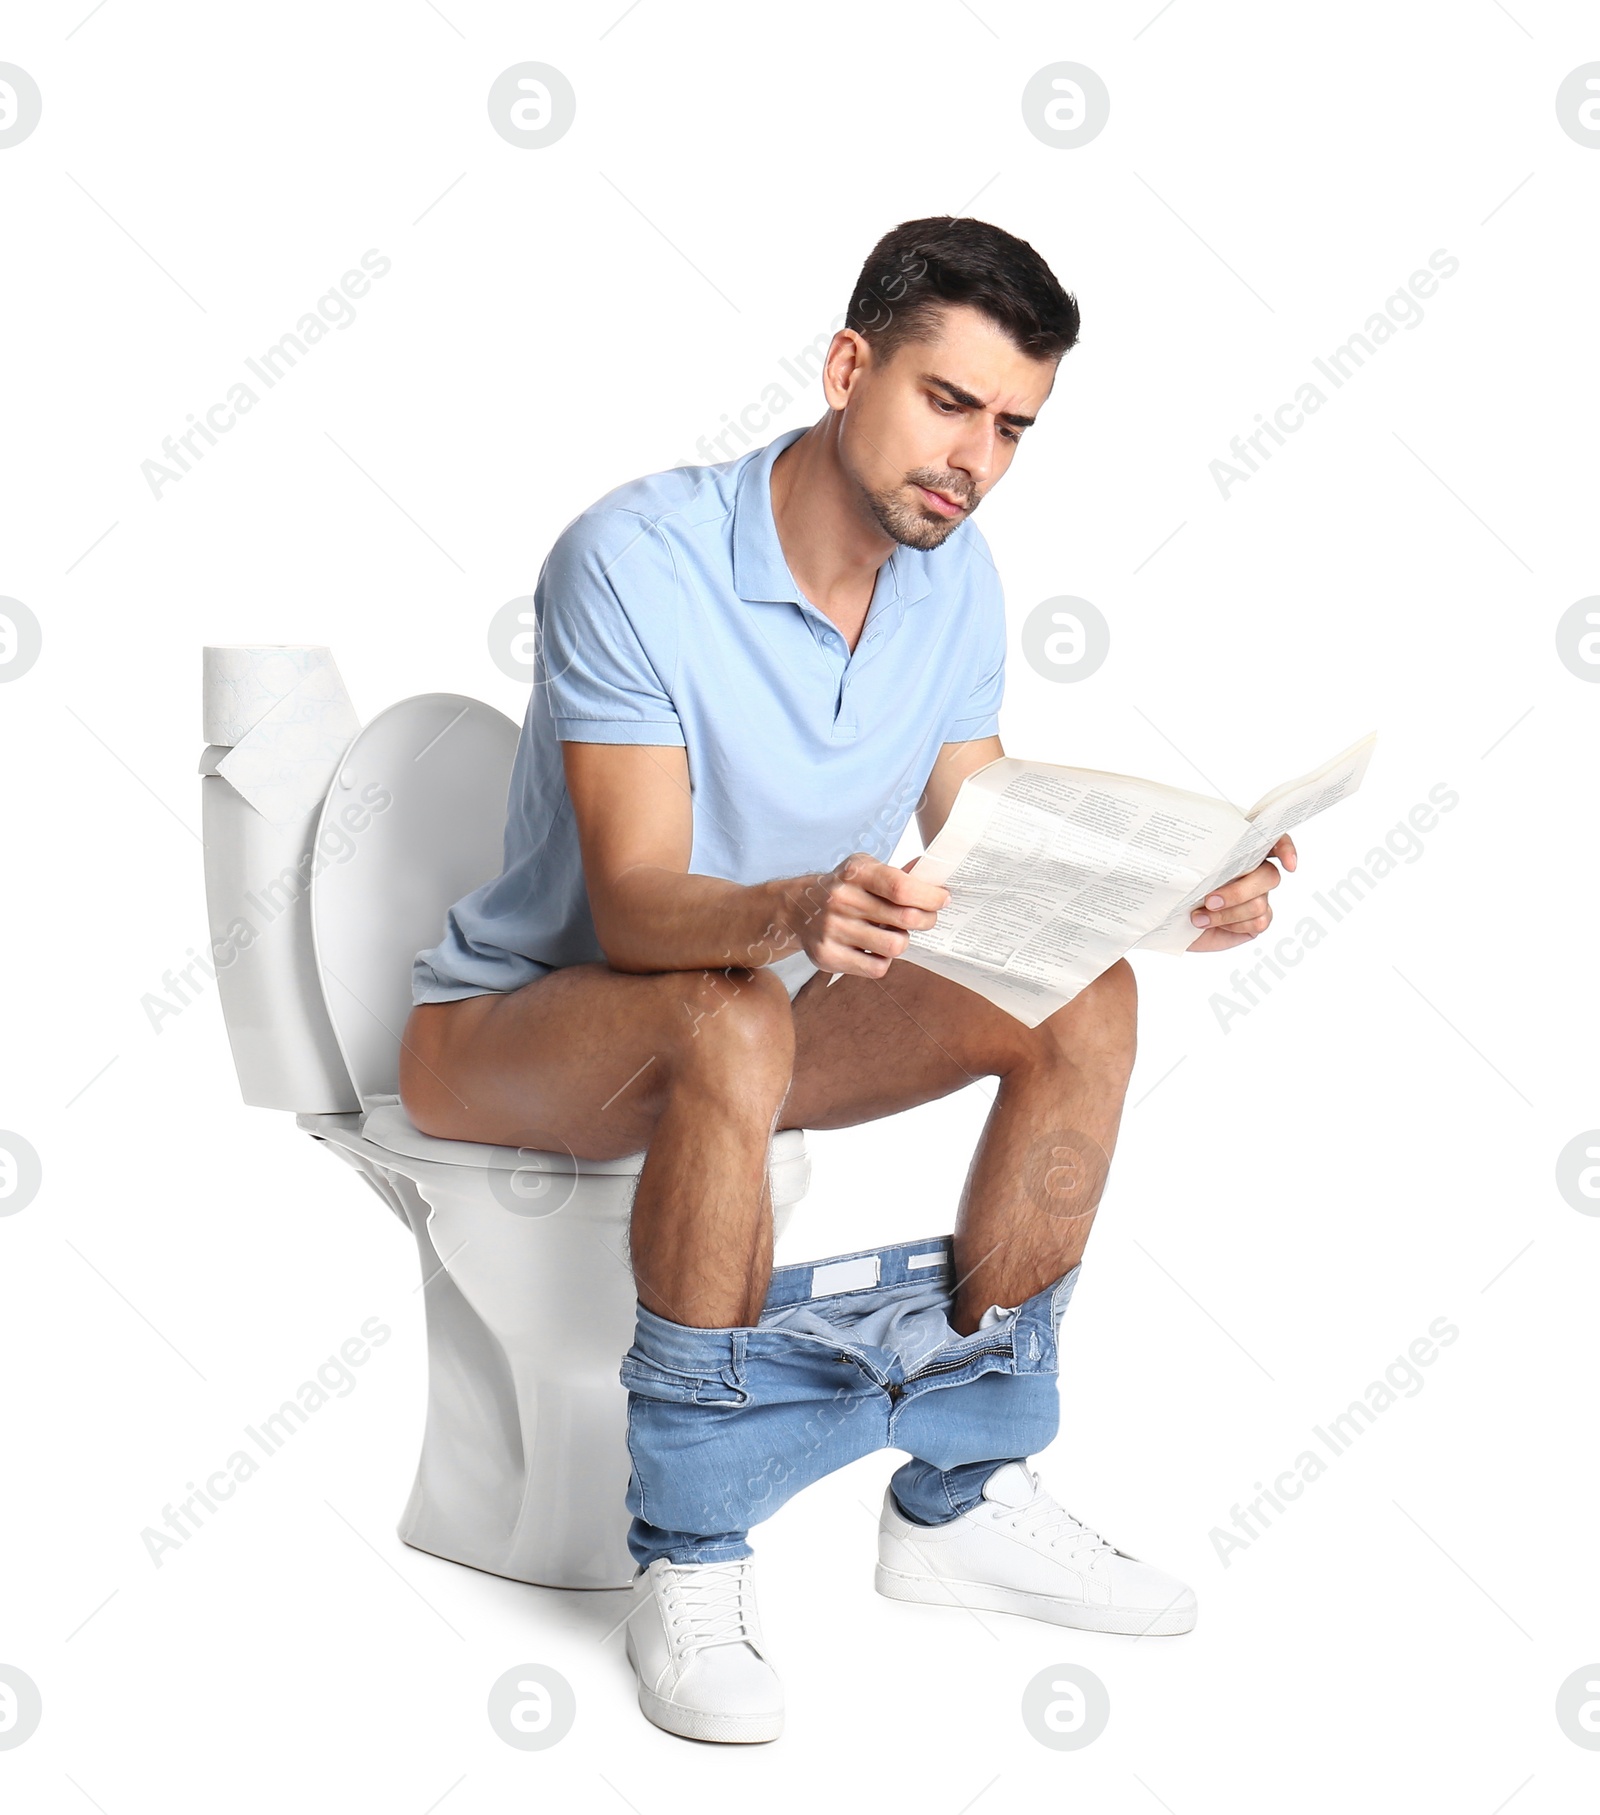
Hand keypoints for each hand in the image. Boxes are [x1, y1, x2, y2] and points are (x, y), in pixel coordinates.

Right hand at [778, 852, 948, 978]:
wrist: (799, 908)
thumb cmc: (844, 888)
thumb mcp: (866, 869)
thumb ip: (899, 874)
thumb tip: (934, 878)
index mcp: (855, 873)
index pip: (901, 887)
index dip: (929, 896)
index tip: (942, 899)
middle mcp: (842, 899)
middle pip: (904, 918)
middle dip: (925, 919)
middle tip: (925, 917)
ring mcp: (833, 930)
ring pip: (894, 946)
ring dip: (903, 941)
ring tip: (894, 932)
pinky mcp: (829, 956)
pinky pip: (877, 967)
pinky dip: (884, 960)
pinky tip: (876, 947)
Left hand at [1186, 834, 1296, 952]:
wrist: (1168, 918)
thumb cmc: (1177, 886)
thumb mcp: (1184, 866)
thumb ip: (1202, 856)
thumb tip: (1210, 855)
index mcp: (1240, 851)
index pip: (1274, 840)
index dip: (1286, 848)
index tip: (1287, 862)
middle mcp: (1255, 872)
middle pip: (1270, 876)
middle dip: (1238, 892)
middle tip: (1209, 900)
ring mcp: (1258, 897)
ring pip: (1259, 903)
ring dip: (1227, 913)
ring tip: (1199, 916)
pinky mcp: (1256, 920)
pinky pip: (1258, 922)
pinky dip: (1232, 924)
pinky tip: (1212, 924)